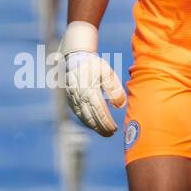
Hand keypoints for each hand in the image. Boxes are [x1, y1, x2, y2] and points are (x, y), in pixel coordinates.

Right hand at [58, 22, 126, 136]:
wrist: (74, 57)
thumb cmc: (93, 64)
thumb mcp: (107, 72)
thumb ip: (114, 89)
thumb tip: (120, 105)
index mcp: (89, 90)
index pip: (99, 112)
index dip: (107, 122)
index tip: (115, 129)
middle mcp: (79, 97)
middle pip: (91, 118)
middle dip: (101, 128)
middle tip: (111, 133)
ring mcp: (73, 100)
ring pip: (83, 118)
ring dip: (94, 127)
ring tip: (104, 132)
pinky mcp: (70, 100)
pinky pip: (78, 114)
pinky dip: (86, 121)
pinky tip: (93, 124)